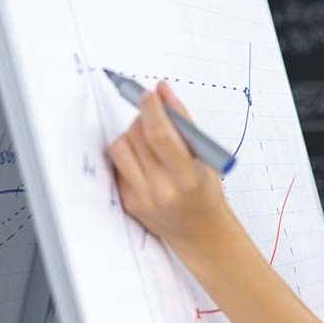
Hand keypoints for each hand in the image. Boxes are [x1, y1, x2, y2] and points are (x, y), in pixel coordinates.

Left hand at [107, 81, 225, 249]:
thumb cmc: (205, 192)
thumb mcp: (204, 158)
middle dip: (142, 119)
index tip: (149, 95)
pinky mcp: (128, 201)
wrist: (201, 232)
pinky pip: (118, 165)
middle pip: (136, 137)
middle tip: (154, 119)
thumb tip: (162, 90)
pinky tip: (146, 163)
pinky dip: (129, 156)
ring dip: (131, 136)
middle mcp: (161, 189)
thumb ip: (183, 122)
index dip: (151, 109)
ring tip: (149, 142)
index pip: (160, 135)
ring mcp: (141, 197)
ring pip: (120, 148)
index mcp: (186, 177)